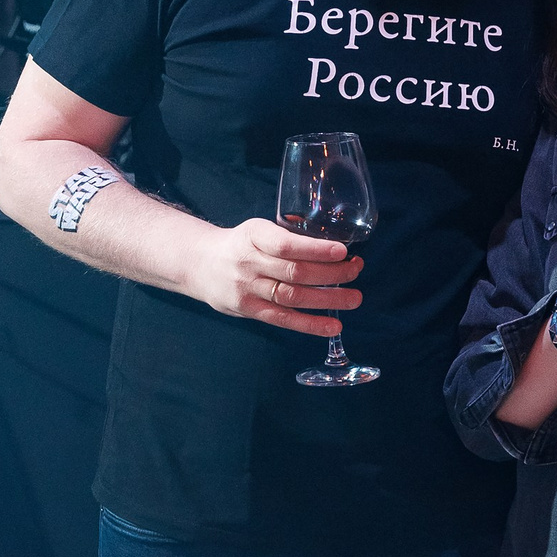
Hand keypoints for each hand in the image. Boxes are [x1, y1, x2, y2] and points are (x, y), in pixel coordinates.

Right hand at [185, 216, 363, 337]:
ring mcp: (247, 289)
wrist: (200, 264)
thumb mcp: (258, 230)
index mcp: (254, 235)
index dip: (316, 249)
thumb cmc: (241, 245)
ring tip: (354, 298)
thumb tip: (336, 249)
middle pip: (294, 271)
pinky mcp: (248, 310)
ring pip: (292, 296)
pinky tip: (333, 326)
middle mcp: (248, 262)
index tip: (343, 251)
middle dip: (331, 273)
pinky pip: (283, 319)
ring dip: (328, 299)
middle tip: (356, 271)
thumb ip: (288, 238)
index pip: (286, 244)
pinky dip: (310, 324)